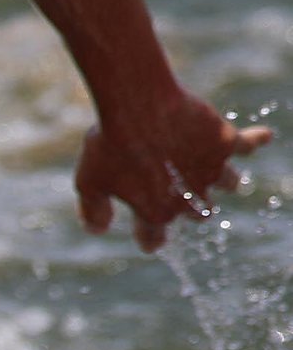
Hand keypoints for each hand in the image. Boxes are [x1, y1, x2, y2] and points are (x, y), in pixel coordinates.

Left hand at [76, 86, 268, 250]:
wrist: (137, 108)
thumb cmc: (109, 145)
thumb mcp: (89, 181)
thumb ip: (94, 208)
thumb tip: (97, 230)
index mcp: (156, 211)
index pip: (155, 236)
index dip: (150, 238)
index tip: (151, 241)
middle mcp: (190, 197)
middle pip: (199, 212)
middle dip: (192, 207)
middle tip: (181, 193)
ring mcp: (211, 170)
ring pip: (229, 183)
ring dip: (223, 178)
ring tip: (214, 167)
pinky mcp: (225, 143)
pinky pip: (249, 144)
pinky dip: (256, 140)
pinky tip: (261, 136)